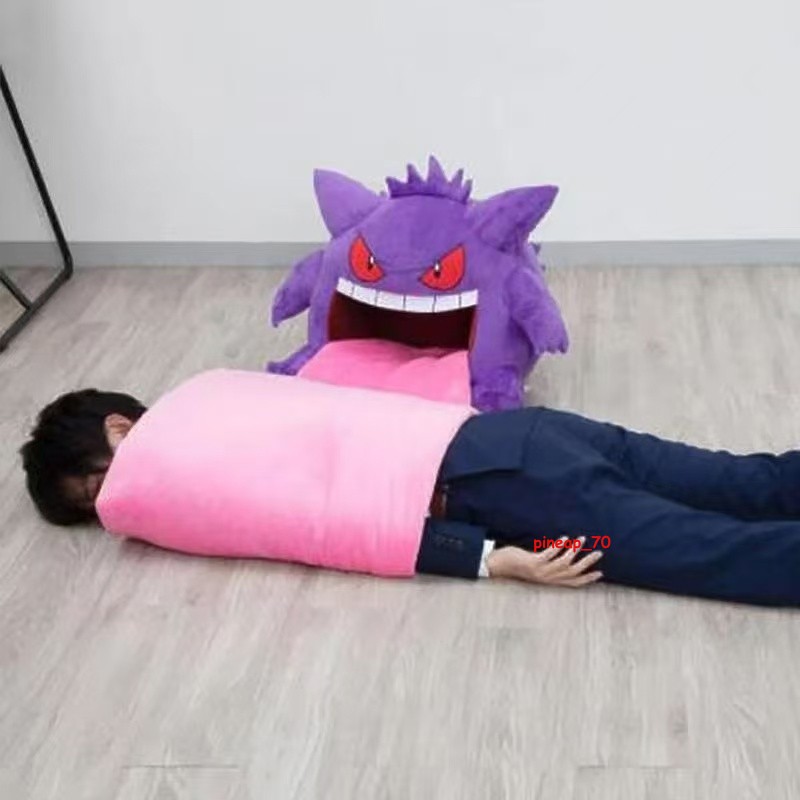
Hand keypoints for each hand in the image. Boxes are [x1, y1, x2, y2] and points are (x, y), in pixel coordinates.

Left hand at [486, 537, 602, 587]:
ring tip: (582, 539)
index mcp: (549, 581)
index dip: (587, 579)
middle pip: (572, 572)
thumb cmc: (516, 565)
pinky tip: (565, 538)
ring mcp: (540, 571)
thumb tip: (559, 557)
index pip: (572, 583)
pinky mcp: (533, 563)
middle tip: (599, 553)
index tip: (600, 573)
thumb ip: (547, 565)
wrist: (497, 566)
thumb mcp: (535, 568)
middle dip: (587, 563)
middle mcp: (547, 578)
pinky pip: (549, 555)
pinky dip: (559, 547)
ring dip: (574, 550)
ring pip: (563, 563)